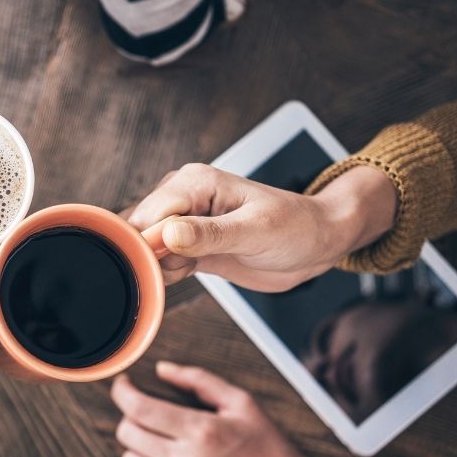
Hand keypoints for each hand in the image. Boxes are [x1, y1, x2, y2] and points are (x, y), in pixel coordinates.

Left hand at [112, 362, 375, 456]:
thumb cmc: (271, 449)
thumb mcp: (242, 403)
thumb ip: (199, 380)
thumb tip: (163, 369)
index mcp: (202, 431)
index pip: (139, 408)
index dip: (123, 392)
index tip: (124, 386)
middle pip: (127, 434)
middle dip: (130, 417)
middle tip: (146, 414)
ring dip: (138, 448)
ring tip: (160, 442)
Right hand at [124, 163, 396, 290]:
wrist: (318, 243)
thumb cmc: (297, 228)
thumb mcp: (256, 231)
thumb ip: (210, 234)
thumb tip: (168, 233)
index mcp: (196, 182)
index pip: (150, 212)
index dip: (147, 243)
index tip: (160, 266)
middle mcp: (183, 197)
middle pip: (139, 229)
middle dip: (149, 256)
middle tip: (180, 270)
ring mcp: (183, 221)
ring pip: (145, 247)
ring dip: (157, 267)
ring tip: (190, 269)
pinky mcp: (188, 244)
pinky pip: (159, 260)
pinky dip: (165, 274)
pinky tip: (187, 274)